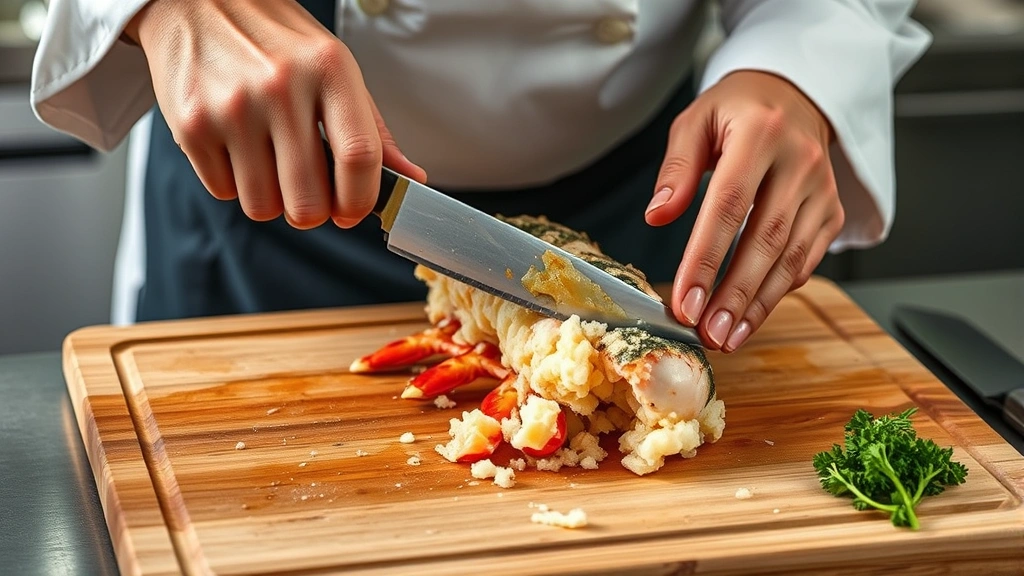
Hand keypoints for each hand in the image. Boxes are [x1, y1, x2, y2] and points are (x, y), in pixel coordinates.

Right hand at [124, 0, 425, 228]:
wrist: (195, 2)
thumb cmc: (275, 41)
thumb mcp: (335, 70)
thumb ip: (373, 131)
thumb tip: (412, 179)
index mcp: (329, 68)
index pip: (359, 157)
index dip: (361, 200)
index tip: (354, 210)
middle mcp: (280, 86)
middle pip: (308, 201)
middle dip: (313, 212)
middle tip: (309, 194)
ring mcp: (232, 107)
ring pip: (264, 206)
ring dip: (272, 199)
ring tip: (270, 163)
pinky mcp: (191, 125)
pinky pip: (224, 192)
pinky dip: (235, 183)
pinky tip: (237, 148)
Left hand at [646, 71, 843, 352]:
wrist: (793, 97)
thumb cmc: (736, 112)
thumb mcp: (695, 121)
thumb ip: (676, 168)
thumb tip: (657, 216)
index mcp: (760, 134)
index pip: (728, 205)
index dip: (706, 259)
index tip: (685, 301)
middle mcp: (800, 162)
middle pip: (765, 240)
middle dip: (734, 294)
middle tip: (708, 333)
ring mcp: (822, 189)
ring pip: (791, 258)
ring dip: (758, 305)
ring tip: (727, 337)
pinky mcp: (832, 211)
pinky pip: (807, 260)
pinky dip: (779, 292)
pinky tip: (751, 316)